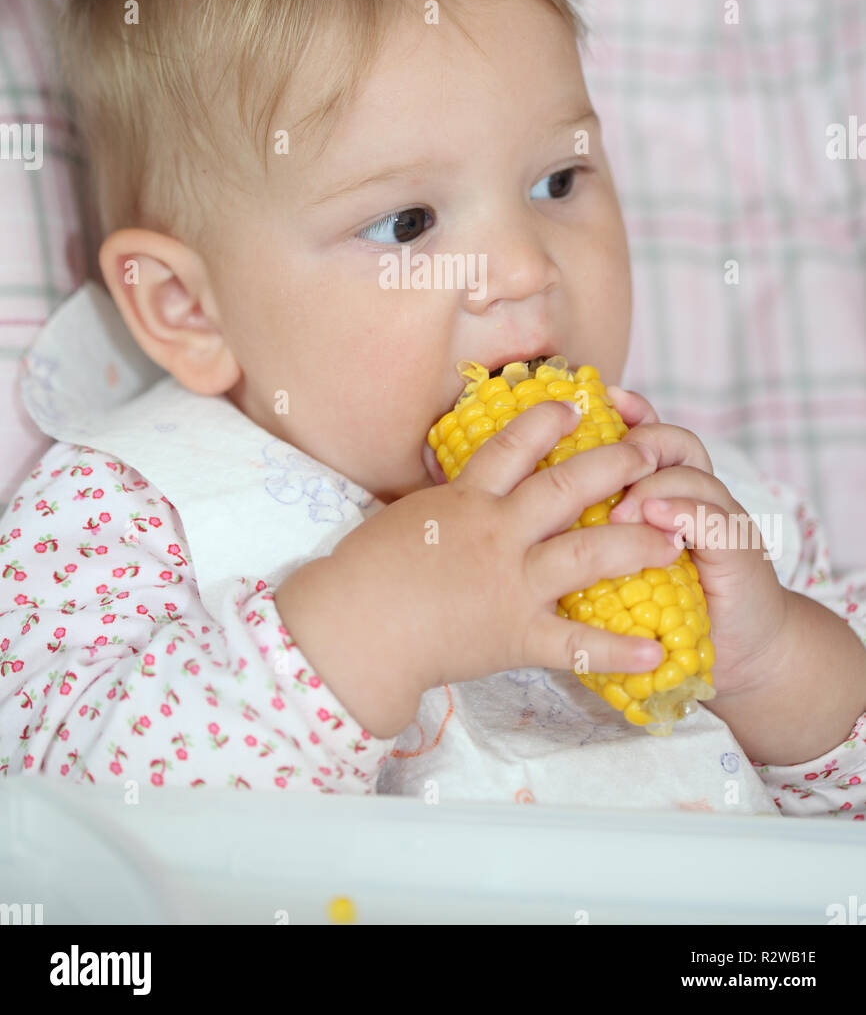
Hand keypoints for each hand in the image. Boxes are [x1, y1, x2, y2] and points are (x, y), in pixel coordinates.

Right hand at [282, 400, 681, 736]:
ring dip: (636, 543)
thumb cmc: (365, 570)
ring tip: (674, 540)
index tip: (577, 405)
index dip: (548, 421)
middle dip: (613, 466)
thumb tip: (464, 483)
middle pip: (566, 487)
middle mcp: (497, 533)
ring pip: (587, 553)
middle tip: (649, 454)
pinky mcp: (516, 634)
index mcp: (466, 500)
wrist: (354, 628)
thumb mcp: (406, 515)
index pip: (513, 447)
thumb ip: (447, 501)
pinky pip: (577, 644)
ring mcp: (511, 583)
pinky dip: (619, 651)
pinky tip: (656, 651)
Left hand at [606, 384, 790, 698]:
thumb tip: (537, 500)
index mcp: (666, 489)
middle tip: (605, 462)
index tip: (606, 397)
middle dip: (641, 442)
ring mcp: (721, 519)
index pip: (652, 434)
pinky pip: (714, 520)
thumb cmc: (665, 607)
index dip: (634, 412)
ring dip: (653, 485)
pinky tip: (658, 520)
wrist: (738, 647)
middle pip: (674, 442)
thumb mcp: (621, 561)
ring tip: (621, 509)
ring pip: (692, 475)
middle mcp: (696, 494)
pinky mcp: (739, 552)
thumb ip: (598, 526)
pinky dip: (684, 513)